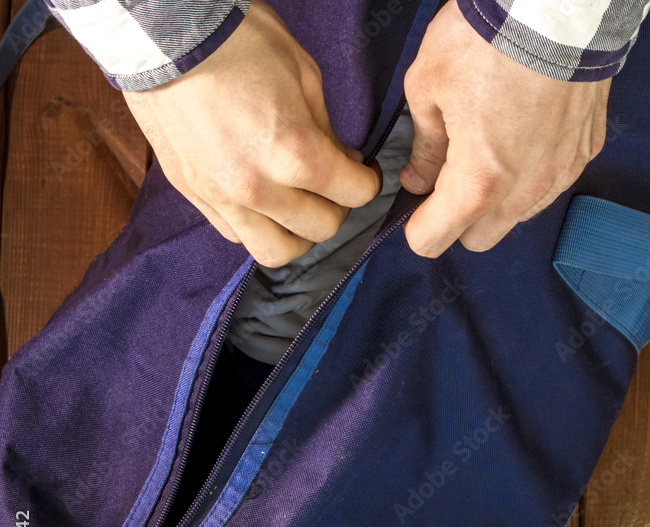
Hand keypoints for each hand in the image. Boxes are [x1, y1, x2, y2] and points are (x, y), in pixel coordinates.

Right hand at [123, 1, 381, 266]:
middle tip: (333, 186)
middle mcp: (258, 186)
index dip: (367, 182)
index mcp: (294, 153)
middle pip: (321, 229)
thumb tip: (340, 160)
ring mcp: (220, 196)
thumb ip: (326, 130)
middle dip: (337, 207)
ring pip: (275, 252)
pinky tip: (264, 201)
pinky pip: (236, 234)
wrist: (161, 31)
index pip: (353, 194)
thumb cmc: (238, 41)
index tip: (363, 172)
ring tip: (299, 207)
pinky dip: (258, 226)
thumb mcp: (303, 75)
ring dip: (296, 234)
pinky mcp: (192, 193)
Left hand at [400, 0, 610, 256]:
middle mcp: (523, 192)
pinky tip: (522, 136)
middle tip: (447, 177)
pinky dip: (531, 174)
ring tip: (489, 150)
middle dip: (458, 219)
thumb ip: (423, 146)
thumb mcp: (428, 87)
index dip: (415, 227)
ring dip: (497, 199)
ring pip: (517, 217)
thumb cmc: (488, 41)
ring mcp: (560, 175)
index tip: (413, 207)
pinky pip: (550, 186)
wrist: (558, 8)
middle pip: (479, 240)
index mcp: (478, 184)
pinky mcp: (584, 154)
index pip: (433, 241)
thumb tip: (418, 178)